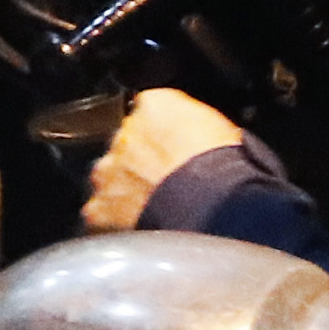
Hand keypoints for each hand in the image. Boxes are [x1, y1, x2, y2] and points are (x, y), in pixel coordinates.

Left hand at [83, 85, 248, 232]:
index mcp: (157, 104)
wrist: (215, 204)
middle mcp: (124, 132)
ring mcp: (109, 169)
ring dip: (124, 186)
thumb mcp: (222, 127)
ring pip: (109, 174)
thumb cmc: (228, 166)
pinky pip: (101, 210)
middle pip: (126, 143)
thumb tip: (199, 134)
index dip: (163, 130)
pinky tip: (135, 225)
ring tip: (154, 204)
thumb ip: (195, 123)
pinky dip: (113, 217)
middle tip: (167, 177)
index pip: (150, 109)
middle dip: (140, 158)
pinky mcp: (101, 205)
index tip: (174, 143)